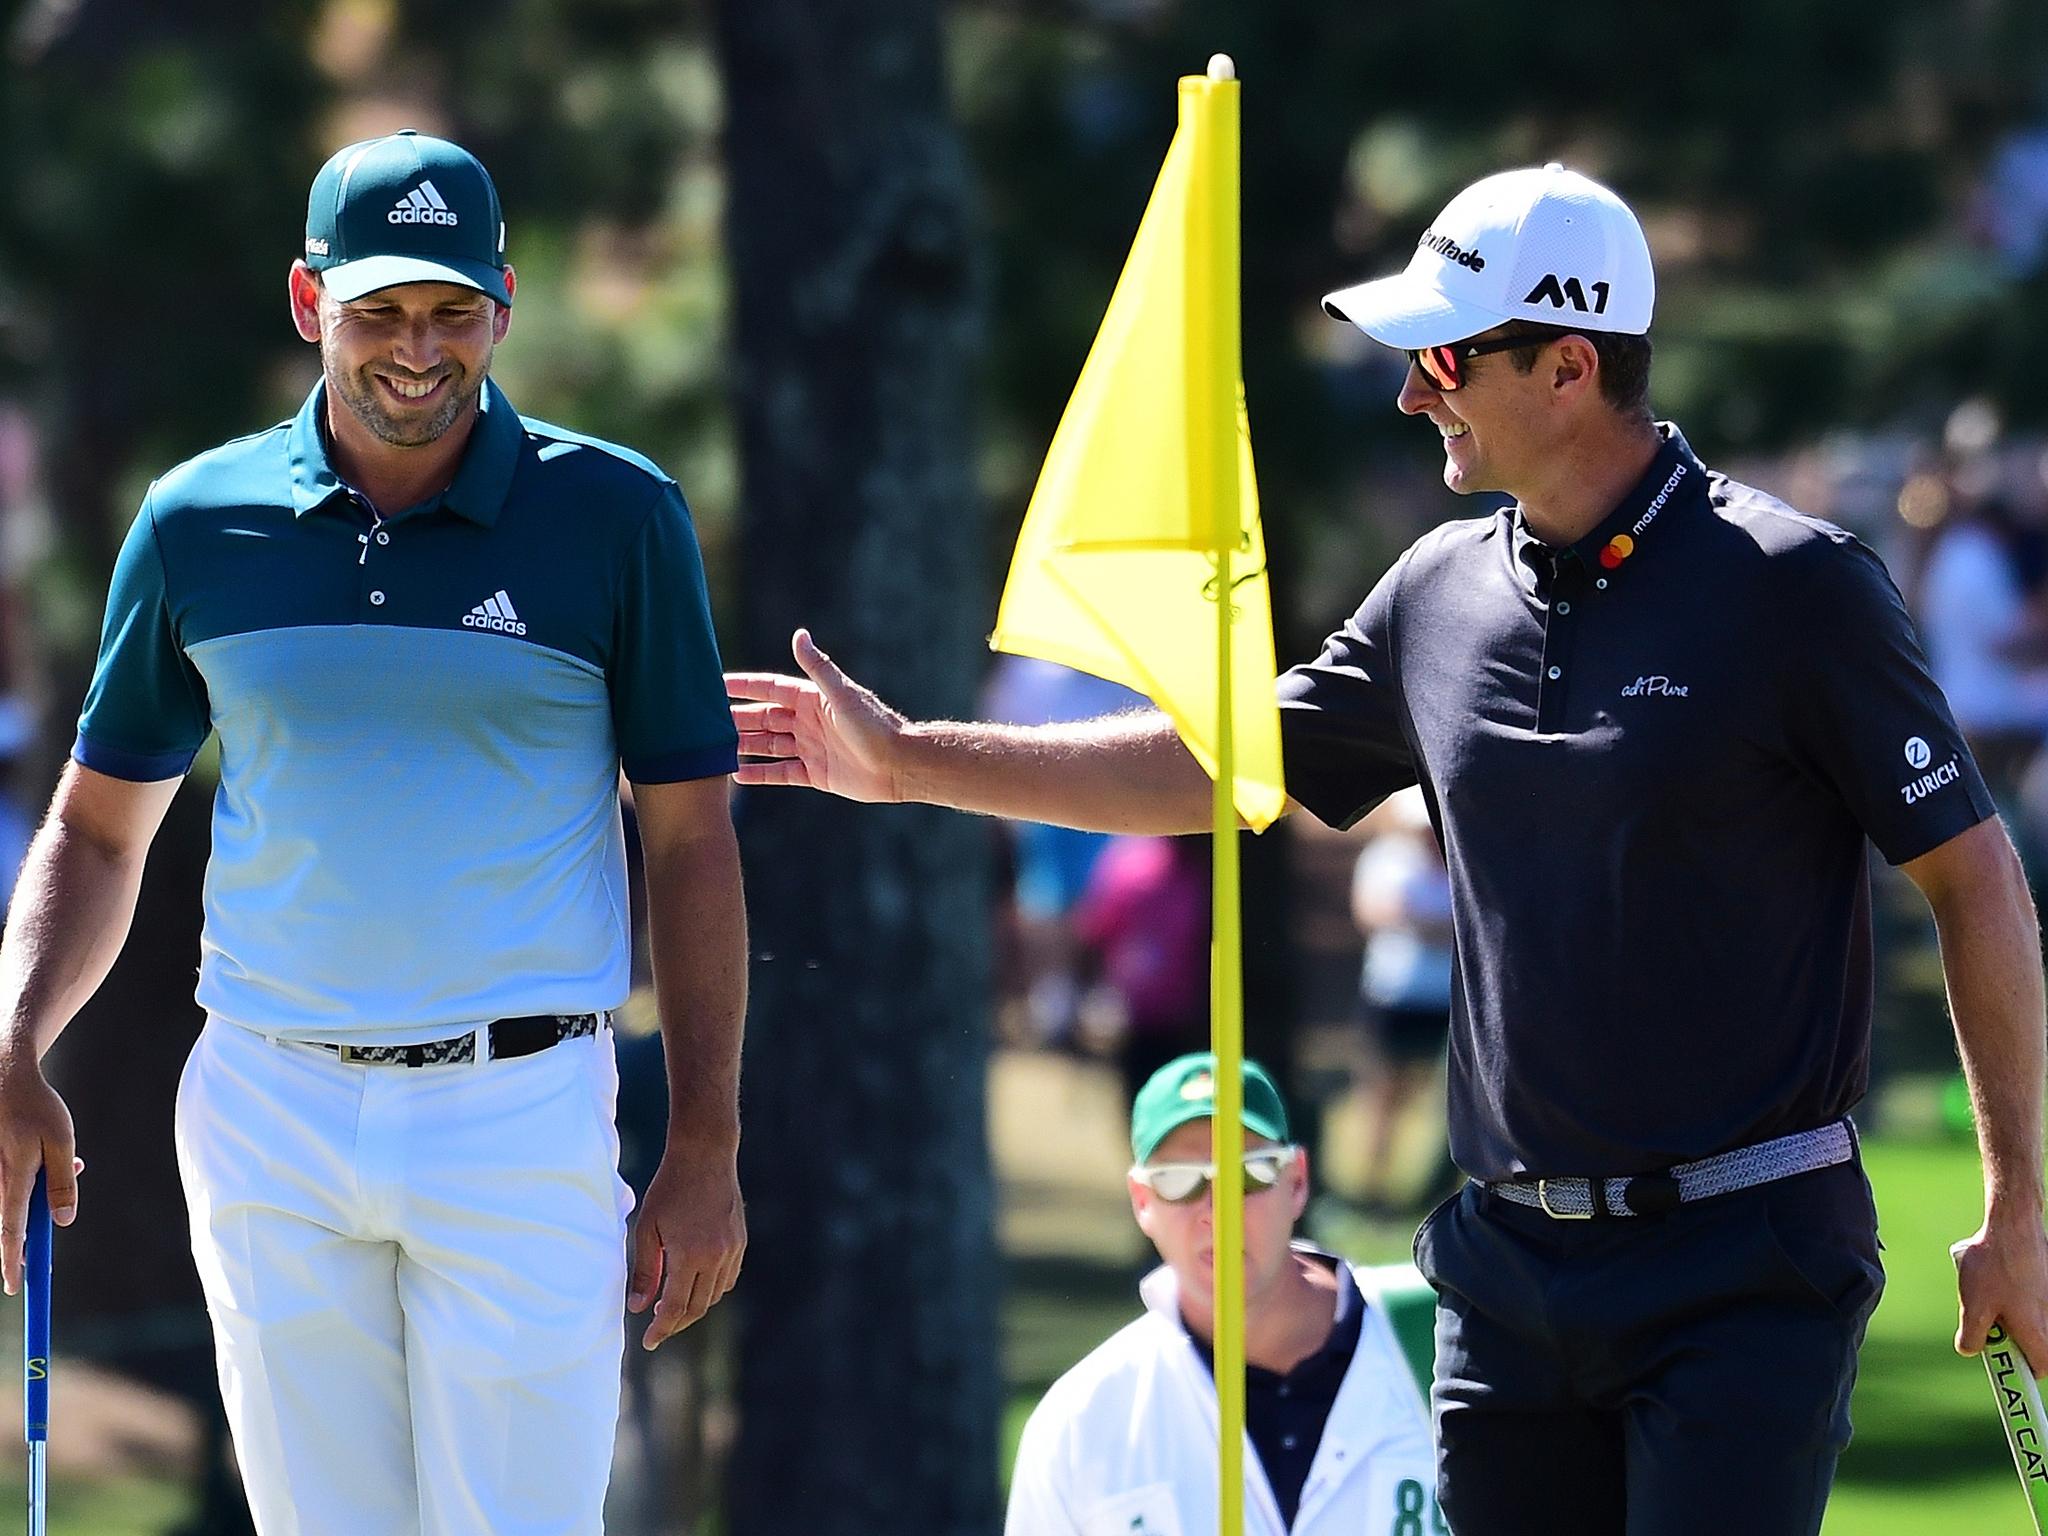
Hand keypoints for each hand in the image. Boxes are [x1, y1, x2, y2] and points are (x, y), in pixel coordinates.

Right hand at [0, 1063, 77, 1296]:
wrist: (6, 1076)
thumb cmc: (37, 1107)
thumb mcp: (61, 1142)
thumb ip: (61, 1182)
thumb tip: (62, 1221)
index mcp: (13, 1179)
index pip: (11, 1233)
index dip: (13, 1262)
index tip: (16, 1286)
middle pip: (12, 1223)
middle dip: (32, 1238)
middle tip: (47, 1252)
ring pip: (18, 1202)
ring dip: (43, 1197)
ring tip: (71, 1163)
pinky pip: (15, 1185)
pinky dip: (38, 1180)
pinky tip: (62, 1158)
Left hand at [627, 1143, 744, 1349]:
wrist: (704, 1155)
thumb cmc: (670, 1188)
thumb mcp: (647, 1228)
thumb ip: (645, 1271)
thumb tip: (638, 1307)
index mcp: (690, 1254)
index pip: (676, 1307)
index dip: (661, 1329)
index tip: (648, 1342)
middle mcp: (716, 1256)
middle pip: (698, 1307)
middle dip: (677, 1323)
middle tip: (658, 1327)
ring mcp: (733, 1249)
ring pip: (715, 1295)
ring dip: (694, 1306)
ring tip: (672, 1303)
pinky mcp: (740, 1241)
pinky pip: (728, 1278)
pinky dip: (711, 1288)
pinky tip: (694, 1282)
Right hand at [727, 629, 906, 802]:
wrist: (899, 765)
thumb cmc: (874, 726)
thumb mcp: (842, 694)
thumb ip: (818, 668)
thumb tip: (799, 634)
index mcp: (812, 699)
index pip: (770, 688)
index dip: (744, 686)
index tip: (715, 684)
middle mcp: (808, 721)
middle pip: (763, 718)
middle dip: (736, 718)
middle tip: (704, 722)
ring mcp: (810, 748)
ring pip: (767, 745)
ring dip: (743, 745)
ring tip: (713, 749)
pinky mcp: (815, 773)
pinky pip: (780, 773)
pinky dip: (759, 773)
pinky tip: (736, 774)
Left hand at [1953, 1210, 2047, 1373]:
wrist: (2012, 1226)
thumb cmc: (1993, 1266)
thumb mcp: (1974, 1306)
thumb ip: (1972, 1335)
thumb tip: (1969, 1350)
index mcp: (2038, 1332)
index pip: (2042, 1368)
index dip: (2024, 1372)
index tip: (2006, 1369)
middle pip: (2033, 1343)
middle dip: (2008, 1339)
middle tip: (1988, 1325)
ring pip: (2029, 1319)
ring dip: (2007, 1314)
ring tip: (1988, 1293)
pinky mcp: (2043, 1283)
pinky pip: (2028, 1299)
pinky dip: (2011, 1295)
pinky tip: (1993, 1276)